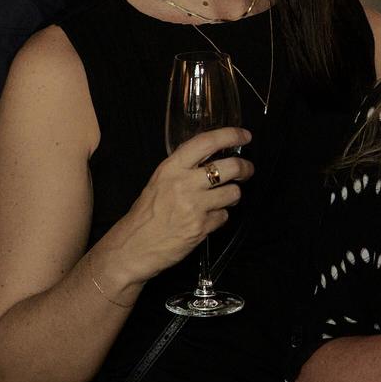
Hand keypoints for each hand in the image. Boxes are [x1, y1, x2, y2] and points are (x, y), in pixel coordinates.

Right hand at [100, 127, 253, 286]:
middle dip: (245, 168)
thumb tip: (213, 159)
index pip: (206, 142)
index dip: (230, 135)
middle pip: (230, 167)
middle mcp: (183, 183)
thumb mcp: (159, 181)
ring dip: (233, 196)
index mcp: (171, 168)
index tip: (244, 135)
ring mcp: (193, 206)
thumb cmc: (146, 215)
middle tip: (246, 170)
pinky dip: (221, 217)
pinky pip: (224, 216)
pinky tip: (208, 219)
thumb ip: (183, 169)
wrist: (134, 246)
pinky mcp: (201, 227)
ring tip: (224, 199)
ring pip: (233, 193)